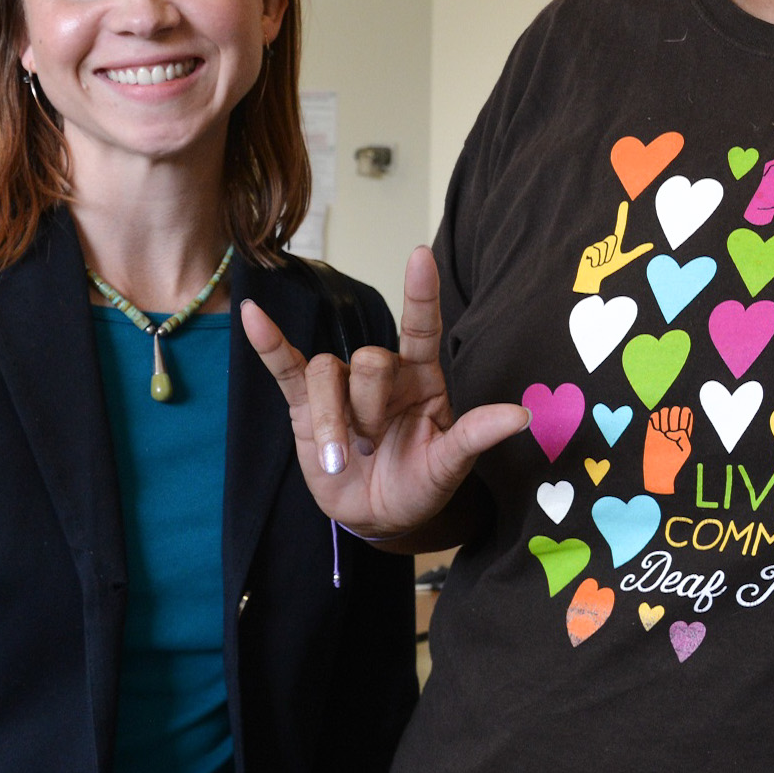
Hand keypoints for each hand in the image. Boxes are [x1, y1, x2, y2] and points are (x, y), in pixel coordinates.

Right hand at [244, 245, 526, 543]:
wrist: (380, 516)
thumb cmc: (422, 484)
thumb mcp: (451, 467)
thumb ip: (476, 436)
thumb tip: (522, 415)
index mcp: (423, 379)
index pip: (422, 327)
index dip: (421, 293)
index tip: (421, 256)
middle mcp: (382, 375)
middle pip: (369, 360)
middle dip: (370, 407)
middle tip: (376, 446)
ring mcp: (342, 388)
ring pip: (329, 372)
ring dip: (333, 420)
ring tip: (342, 461)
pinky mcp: (305, 405)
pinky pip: (286, 366)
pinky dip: (268, 343)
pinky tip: (252, 317)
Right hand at [571, 201, 652, 294]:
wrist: (592, 277)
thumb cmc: (607, 269)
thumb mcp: (624, 260)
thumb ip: (637, 252)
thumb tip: (651, 245)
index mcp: (614, 242)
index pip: (620, 227)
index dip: (622, 215)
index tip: (624, 203)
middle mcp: (605, 241)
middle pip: (613, 240)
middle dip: (611, 253)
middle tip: (607, 261)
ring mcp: (596, 244)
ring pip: (605, 247)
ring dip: (604, 259)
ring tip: (600, 263)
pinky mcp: (588, 250)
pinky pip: (596, 252)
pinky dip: (596, 261)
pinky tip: (593, 263)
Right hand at [642, 405, 691, 494]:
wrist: (659, 471)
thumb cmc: (674, 463)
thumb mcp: (685, 449)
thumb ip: (684, 436)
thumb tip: (675, 428)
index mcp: (684, 430)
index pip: (686, 413)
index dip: (685, 415)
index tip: (682, 427)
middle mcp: (673, 427)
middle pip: (674, 409)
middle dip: (673, 416)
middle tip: (671, 430)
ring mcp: (662, 428)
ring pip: (664, 411)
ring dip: (664, 418)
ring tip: (664, 431)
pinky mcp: (651, 430)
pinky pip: (653, 416)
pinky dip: (655, 420)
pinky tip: (656, 430)